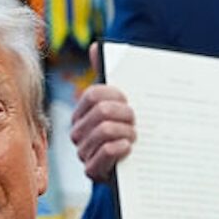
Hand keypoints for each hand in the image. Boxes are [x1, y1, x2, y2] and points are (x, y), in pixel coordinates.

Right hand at [70, 45, 135, 182]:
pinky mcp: (92, 172)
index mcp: (83, 112)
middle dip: (126, 115)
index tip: (130, 102)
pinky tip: (129, 148)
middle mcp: (78, 131)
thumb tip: (97, 46)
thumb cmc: (129, 131)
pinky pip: (104, 153)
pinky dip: (120, 148)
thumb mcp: (122, 104)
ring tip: (134, 137)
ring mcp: (83, 152)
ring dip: (127, 133)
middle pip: (102, 111)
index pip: (95, 94)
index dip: (117, 95)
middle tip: (136, 122)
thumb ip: (108, 76)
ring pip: (105, 131)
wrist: (139, 168)